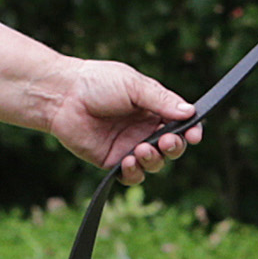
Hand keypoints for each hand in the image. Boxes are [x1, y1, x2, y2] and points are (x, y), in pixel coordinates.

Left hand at [39, 57, 201, 180]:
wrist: (62, 96)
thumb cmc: (97, 83)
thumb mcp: (134, 85)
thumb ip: (162, 100)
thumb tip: (190, 113)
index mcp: (153, 108)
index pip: (181, 124)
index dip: (191, 132)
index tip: (195, 135)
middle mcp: (144, 129)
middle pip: (172, 147)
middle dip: (174, 147)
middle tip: (167, 141)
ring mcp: (128, 146)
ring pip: (154, 163)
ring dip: (154, 159)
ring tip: (142, 148)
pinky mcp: (111, 160)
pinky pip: (131, 175)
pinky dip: (135, 172)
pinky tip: (130, 161)